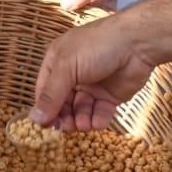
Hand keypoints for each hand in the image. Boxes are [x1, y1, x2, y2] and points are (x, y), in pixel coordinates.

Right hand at [28, 10, 160, 130]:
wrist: (137, 44)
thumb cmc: (97, 47)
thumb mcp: (67, 67)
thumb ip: (51, 95)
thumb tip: (34, 119)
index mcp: (57, 62)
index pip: (44, 90)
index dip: (44, 108)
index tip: (45, 125)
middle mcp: (73, 75)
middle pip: (61, 103)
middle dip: (63, 117)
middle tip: (66, 128)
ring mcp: (92, 86)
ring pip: (80, 110)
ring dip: (80, 120)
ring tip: (83, 125)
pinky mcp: (109, 95)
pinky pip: (99, 112)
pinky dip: (97, 120)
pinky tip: (97, 123)